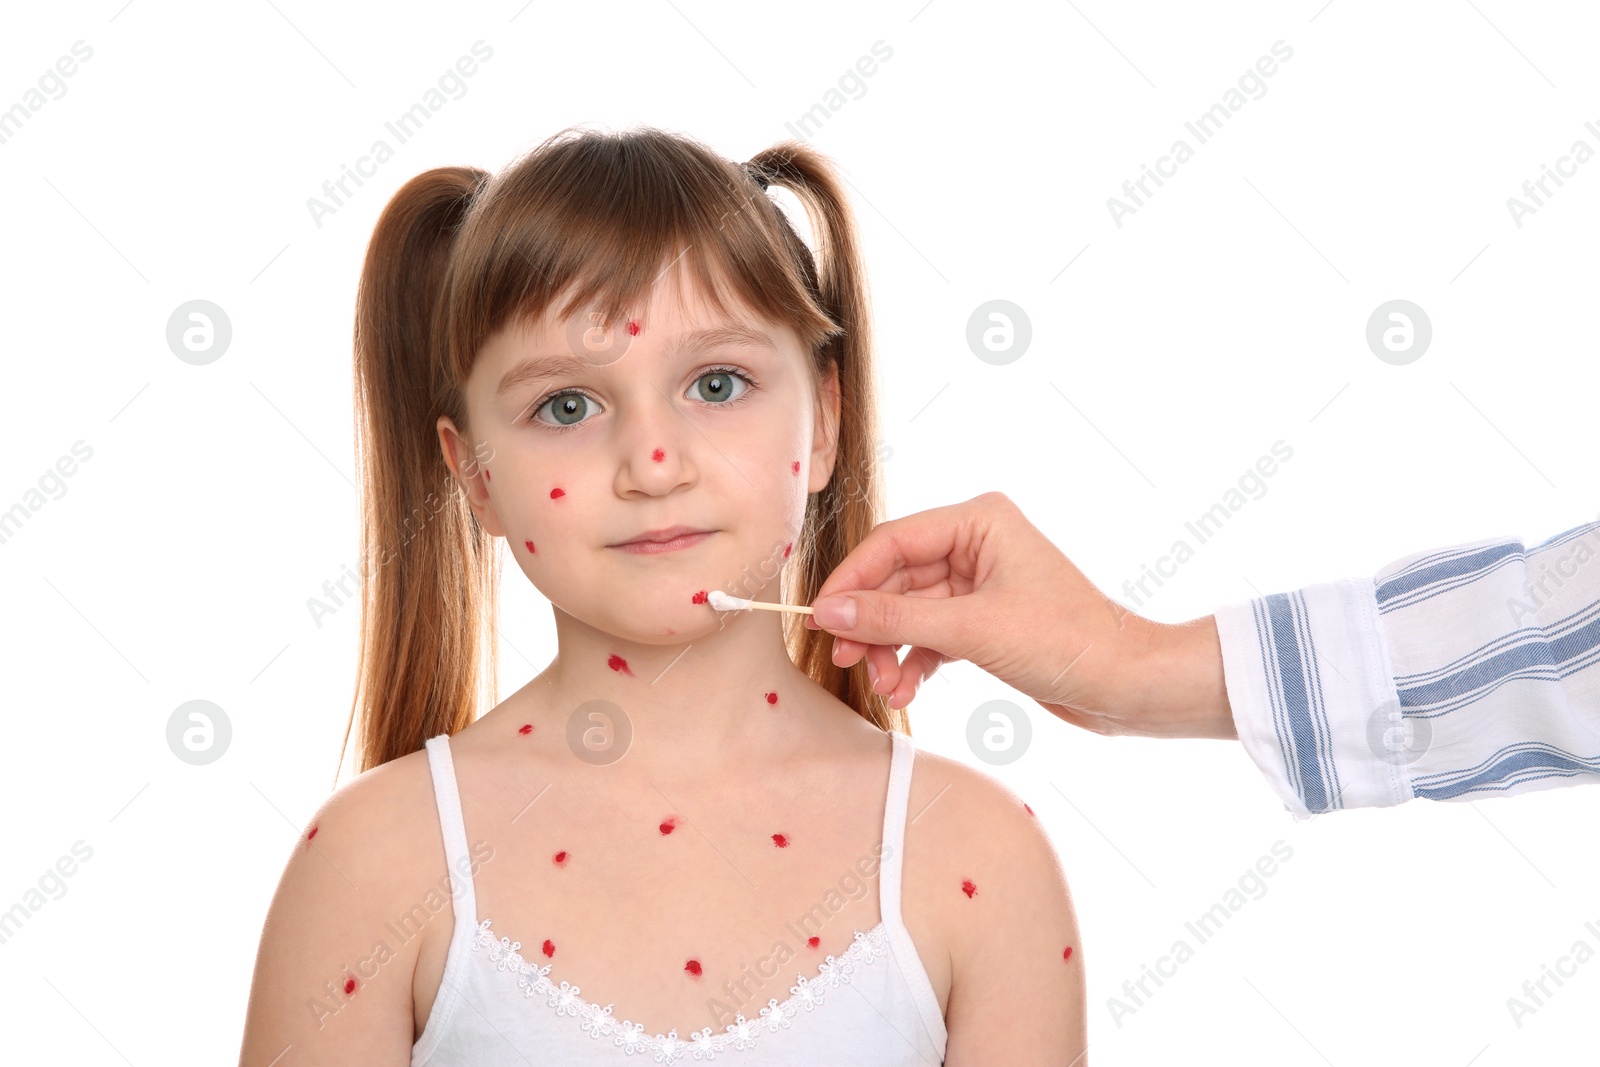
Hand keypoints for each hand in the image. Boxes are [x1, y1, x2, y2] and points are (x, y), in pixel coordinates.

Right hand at [805, 492, 1235, 738]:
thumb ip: (894, 619)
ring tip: (884, 686)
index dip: (851, 581)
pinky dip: (914, 662)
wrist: (1125, 685)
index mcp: (979, 521)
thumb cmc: (1067, 642)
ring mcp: (980, 583)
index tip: (820, 617)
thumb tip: (830, 610)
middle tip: (846, 659)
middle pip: (896, 580)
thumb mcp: (971, 630)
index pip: (892, 542)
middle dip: (871, 624)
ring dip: (890, 650)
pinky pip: (930, 635)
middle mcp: (977, 543)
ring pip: (910, 612)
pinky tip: (906, 690)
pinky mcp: (985, 621)